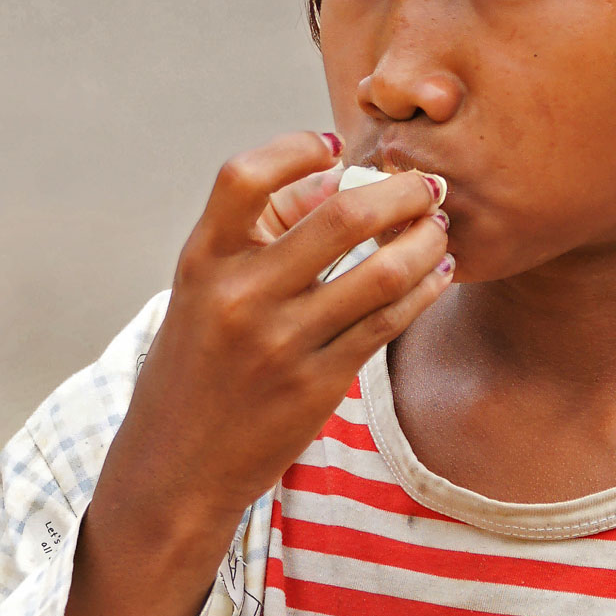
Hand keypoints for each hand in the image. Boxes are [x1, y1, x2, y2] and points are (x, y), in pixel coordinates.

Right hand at [43, 129, 451, 615]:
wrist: (174, 470)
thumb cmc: (195, 368)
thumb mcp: (200, 294)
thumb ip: (255, 236)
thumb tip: (329, 176)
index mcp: (202, 262)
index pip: (244, 176)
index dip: (296, 149)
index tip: (335, 146)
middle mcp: (239, 296)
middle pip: (340, 215)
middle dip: (400, 191)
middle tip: (429, 182)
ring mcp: (281, 344)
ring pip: (380, 271)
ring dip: (424, 239)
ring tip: (441, 227)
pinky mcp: (317, 385)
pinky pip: (388, 323)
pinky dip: (423, 288)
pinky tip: (437, 273)